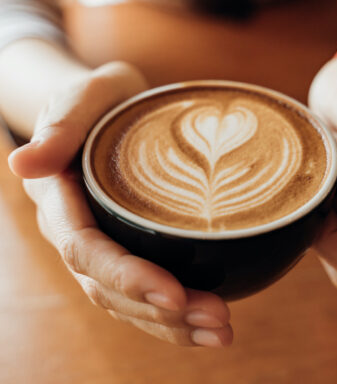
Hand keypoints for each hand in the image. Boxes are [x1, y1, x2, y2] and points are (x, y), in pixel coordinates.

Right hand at [8, 61, 232, 346]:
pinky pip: (144, 291)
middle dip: (162, 312)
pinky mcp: (129, 249)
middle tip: (218, 320)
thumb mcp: (85, 96)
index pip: (86, 250)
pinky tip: (208, 322)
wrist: (112, 110)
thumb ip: (62, 123)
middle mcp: (78, 233)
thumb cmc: (102, 100)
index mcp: (61, 200)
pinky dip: (175, 314)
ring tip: (222, 331)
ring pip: (129, 302)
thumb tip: (24, 163)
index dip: (126, 277)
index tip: (173, 294)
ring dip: (175, 323)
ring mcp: (103, 246)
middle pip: (111, 288)